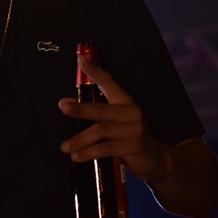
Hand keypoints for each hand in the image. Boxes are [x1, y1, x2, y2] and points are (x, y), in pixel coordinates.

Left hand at [58, 56, 167, 181]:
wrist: (155, 158)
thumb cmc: (129, 136)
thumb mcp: (116, 120)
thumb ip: (95, 112)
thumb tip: (67, 104)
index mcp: (125, 102)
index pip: (109, 82)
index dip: (94, 71)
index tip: (81, 60)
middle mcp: (130, 113)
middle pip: (101, 109)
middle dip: (80, 108)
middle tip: (62, 107)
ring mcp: (133, 130)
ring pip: (100, 131)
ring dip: (80, 139)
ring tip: (65, 147)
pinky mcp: (132, 147)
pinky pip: (106, 149)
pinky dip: (89, 152)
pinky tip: (78, 156)